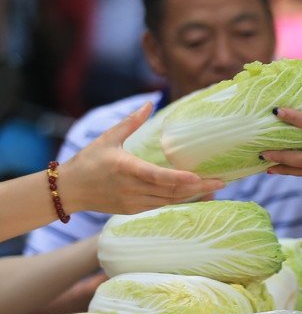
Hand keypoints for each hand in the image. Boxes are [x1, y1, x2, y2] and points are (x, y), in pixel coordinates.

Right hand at [57, 102, 223, 215]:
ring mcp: (133, 202)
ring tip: (214, 189)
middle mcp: (131, 188)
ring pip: (169, 202)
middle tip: (221, 182)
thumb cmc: (88, 160)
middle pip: (170, 191)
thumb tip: (150, 103)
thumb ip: (130, 122)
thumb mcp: (108, 138)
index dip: (179, 179)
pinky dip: (179, 202)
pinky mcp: (134, 210)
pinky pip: (162, 207)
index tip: (199, 177)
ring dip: (192, 197)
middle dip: (197, 188)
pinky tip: (196, 197)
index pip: (157, 176)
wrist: (69, 189)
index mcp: (125, 168)